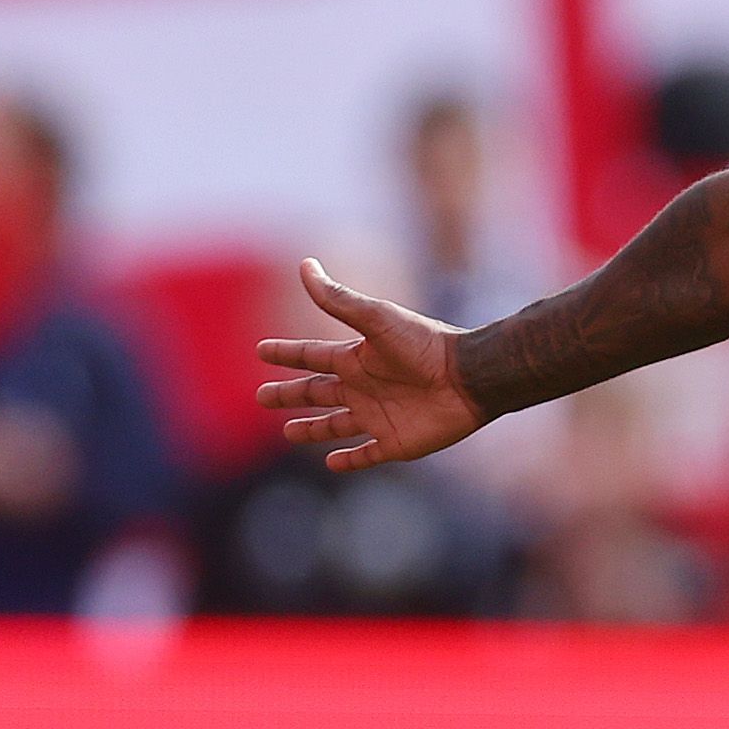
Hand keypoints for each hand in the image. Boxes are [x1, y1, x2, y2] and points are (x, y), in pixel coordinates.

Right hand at [255, 257, 480, 470]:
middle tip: (261, 397)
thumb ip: (338, 299)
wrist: (468, 377)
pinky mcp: (396, 442)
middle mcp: (363, 386)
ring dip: (312, 429)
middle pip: (316, 392)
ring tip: (287, 432)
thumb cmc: (423, 344)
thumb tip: (304, 265)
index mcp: (355, 357)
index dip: (285, 354)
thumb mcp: (376, 319)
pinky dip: (349, 461)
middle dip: (288, 394)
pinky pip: (366, 454)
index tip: (260, 351)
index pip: (310, 355)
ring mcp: (378, 416)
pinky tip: (331, 463)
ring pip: (335, 425)